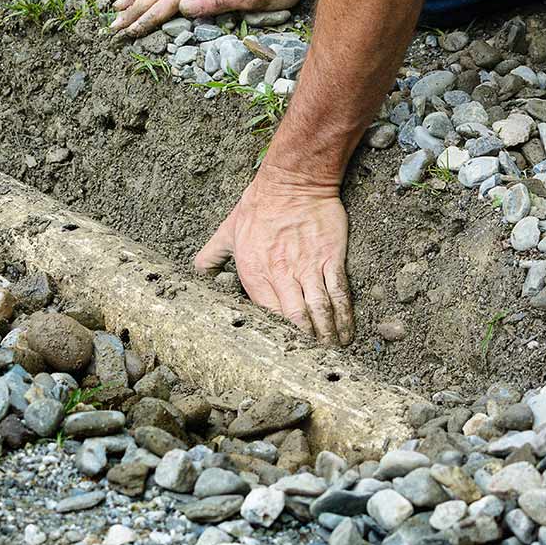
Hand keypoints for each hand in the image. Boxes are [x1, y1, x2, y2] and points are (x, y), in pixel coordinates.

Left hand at [194, 167, 354, 345]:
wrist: (293, 182)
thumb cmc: (258, 205)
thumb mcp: (227, 230)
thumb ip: (211, 255)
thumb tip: (198, 272)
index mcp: (255, 273)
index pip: (266, 315)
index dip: (276, 338)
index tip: (282, 353)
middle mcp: (282, 274)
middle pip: (296, 320)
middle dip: (305, 345)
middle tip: (312, 362)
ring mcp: (308, 268)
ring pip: (319, 311)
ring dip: (326, 336)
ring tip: (331, 355)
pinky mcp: (331, 258)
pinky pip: (338, 293)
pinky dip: (344, 316)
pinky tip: (347, 332)